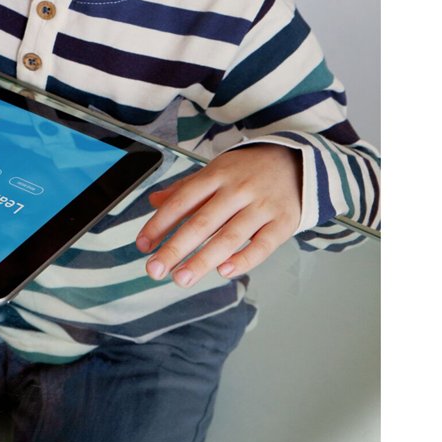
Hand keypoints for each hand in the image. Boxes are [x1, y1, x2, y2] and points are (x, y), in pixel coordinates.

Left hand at [135, 144, 302, 286]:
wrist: (298, 162)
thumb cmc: (248, 171)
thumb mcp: (216, 170)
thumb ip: (185, 189)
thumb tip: (154, 201)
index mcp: (217, 174)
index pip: (182, 200)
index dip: (160, 223)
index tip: (143, 244)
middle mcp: (237, 190)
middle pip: (202, 222)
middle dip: (176, 248)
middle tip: (154, 270)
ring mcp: (261, 206)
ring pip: (229, 237)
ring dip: (203, 260)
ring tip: (181, 279)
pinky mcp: (282, 223)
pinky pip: (262, 245)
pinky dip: (244, 259)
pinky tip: (224, 272)